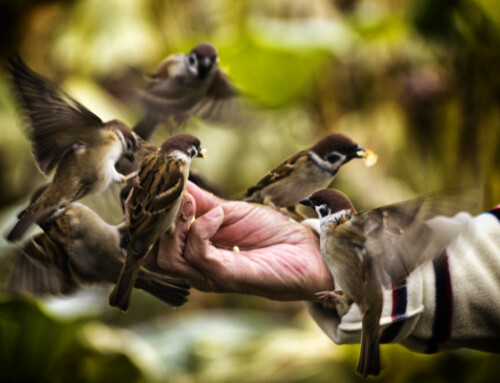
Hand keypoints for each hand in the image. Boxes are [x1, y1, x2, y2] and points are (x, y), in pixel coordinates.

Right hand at [146, 182, 333, 300]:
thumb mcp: (230, 210)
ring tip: (193, 204)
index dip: (140, 218)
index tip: (140, 189)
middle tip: (167, 195)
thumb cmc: (270, 232)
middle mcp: (195, 266)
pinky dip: (201, 230)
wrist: (306, 251)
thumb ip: (201, 201)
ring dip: (175, 224)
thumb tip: (175, 180)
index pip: (151, 242)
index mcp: (193, 250)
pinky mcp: (226, 276)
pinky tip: (217, 215)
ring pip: (168, 258)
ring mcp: (208, 274)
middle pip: (151, 254)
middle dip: (152, 222)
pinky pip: (198, 255)